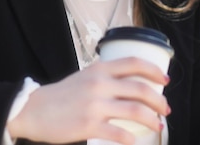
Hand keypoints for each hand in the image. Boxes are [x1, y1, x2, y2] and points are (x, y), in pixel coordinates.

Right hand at [7, 57, 170, 144]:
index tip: (165, 79)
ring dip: (152, 119)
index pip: (134, 63)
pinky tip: (135, 140)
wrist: (34, 110)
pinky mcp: (88, 126)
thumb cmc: (61, 95)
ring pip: (135, 111)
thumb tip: (129, 82)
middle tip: (165, 108)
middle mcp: (99, 84)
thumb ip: (105, 76)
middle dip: (159, 100)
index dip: (154, 71)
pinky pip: (118, 133)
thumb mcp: (84, 76)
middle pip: (140, 89)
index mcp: (99, 70)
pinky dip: (131, 138)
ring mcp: (94, 105)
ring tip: (157, 125)